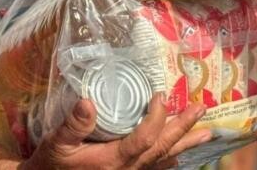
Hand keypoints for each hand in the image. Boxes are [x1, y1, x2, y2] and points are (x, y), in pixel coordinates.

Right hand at [21, 94, 210, 169]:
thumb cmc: (50, 165)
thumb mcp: (56, 143)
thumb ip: (73, 124)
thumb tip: (87, 101)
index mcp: (113, 161)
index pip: (145, 138)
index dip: (157, 117)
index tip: (160, 95)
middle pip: (163, 148)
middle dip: (184, 128)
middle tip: (202, 109)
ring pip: (164, 160)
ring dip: (185, 144)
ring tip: (207, 132)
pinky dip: (169, 160)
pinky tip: (179, 155)